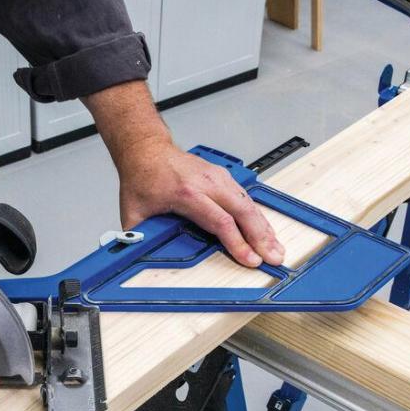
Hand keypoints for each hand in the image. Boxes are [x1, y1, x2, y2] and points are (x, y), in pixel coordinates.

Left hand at [83, 80, 284, 267]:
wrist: (147, 151)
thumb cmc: (142, 179)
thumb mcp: (133, 212)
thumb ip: (136, 237)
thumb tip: (138, 259)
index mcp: (187, 193)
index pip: (220, 221)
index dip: (237, 243)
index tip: (250, 260)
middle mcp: (207, 183)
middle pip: (242, 212)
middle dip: (261, 237)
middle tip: (274, 258)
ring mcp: (218, 178)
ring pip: (249, 204)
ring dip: (264, 228)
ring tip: (276, 248)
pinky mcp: (224, 177)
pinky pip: (246, 198)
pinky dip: (258, 216)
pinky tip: (266, 231)